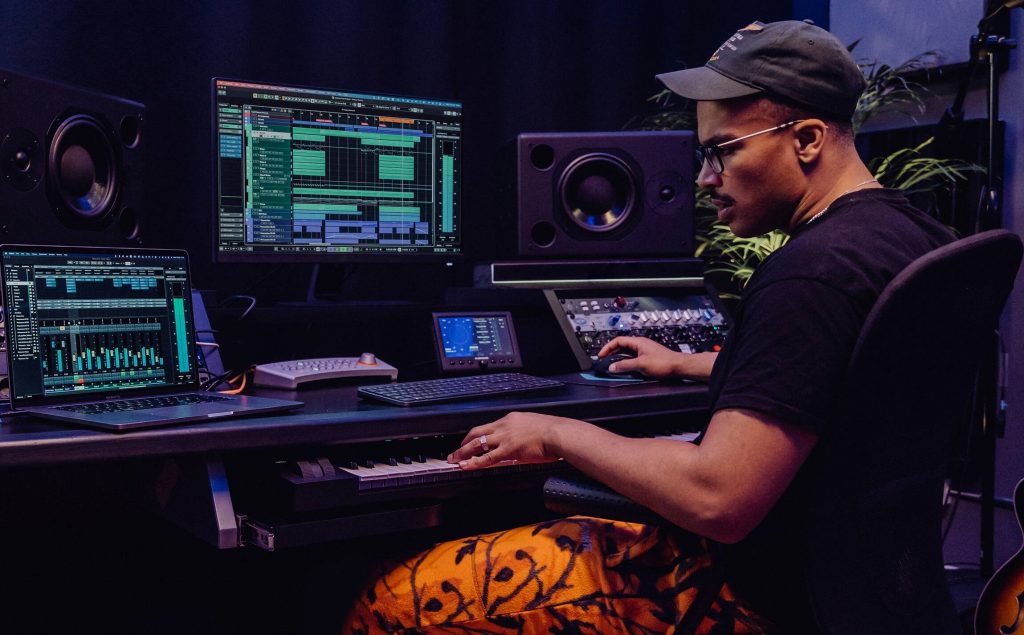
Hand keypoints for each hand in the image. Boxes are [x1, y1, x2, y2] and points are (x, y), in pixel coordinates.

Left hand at [447, 411, 576, 470]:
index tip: (471, 441)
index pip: (488, 426)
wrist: (559, 434)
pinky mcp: (508, 449)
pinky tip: (466, 466)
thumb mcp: (532, 427)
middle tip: (456, 451)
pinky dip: (473, 462)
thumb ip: (521, 434)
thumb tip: (517, 445)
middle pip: (477, 433)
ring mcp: (505, 437)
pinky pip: (486, 457)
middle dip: (464, 442)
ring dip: (463, 452)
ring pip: (477, 444)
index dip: (477, 435)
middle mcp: (504, 425)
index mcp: (511, 419)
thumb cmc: (552, 432)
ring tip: (454, 460)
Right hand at [596, 336, 685, 378]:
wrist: (679, 366)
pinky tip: (625, 369)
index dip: (607, 347)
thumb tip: (612, 367)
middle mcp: (640, 345)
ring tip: (612, 365)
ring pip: (627, 353)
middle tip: (604, 361)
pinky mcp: (647, 358)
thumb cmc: (664, 362)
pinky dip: (626, 362)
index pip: (618, 341)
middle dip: (611, 353)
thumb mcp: (641, 364)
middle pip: (621, 346)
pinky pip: (633, 358)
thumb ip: (625, 365)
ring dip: (618, 359)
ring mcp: (644, 351)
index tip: (601, 355)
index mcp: (638, 342)